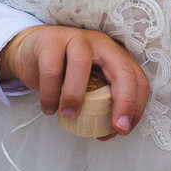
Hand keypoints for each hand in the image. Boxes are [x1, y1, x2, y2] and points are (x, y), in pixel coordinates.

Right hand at [0, 25, 149, 137]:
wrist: (33, 53)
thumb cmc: (66, 73)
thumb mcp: (90, 85)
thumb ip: (101, 103)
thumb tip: (108, 132)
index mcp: (116, 56)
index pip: (137, 79)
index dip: (136, 106)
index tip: (124, 129)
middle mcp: (102, 44)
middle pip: (122, 70)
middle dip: (124, 101)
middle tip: (116, 127)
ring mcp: (76, 39)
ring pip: (81, 64)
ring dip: (76, 96)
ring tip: (68, 116)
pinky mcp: (51, 40)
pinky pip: (51, 70)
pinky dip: (50, 93)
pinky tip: (49, 109)